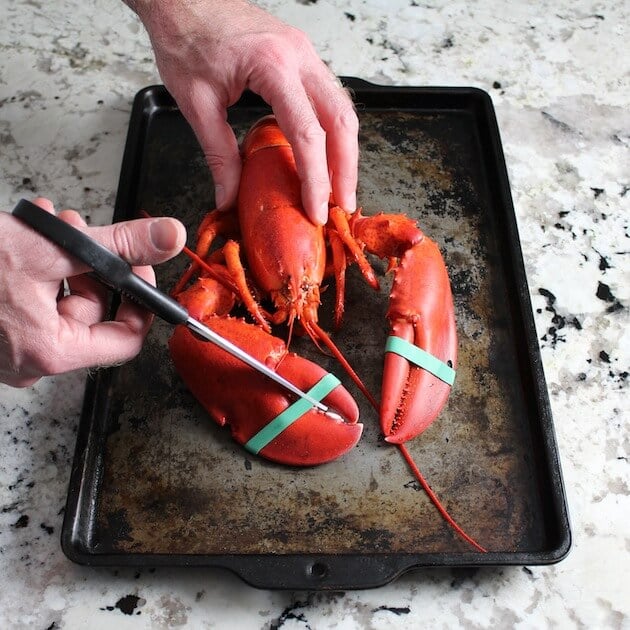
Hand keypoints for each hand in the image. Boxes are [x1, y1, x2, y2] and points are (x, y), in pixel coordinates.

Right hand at [0, 198, 185, 386]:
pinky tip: (29, 235)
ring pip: (63, 300)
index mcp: (50, 350)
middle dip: (96, 264)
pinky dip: (41, 268)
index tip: (139, 268)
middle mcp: (31, 359)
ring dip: (67, 257)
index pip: (126, 340)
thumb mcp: (50, 246)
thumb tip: (167, 238)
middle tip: (85, 230)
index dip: (140, 300)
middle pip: (94, 313)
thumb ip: (117, 245)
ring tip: (51, 223)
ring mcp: (10, 349)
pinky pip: (35, 303)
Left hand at [129, 0, 357, 224]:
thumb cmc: (186, 38)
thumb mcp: (197, 103)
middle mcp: (300, 56)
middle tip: (342, 206)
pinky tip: (325, 157)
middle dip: (346, 169)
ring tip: (338, 188)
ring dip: (344, 152)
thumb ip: (219, 155)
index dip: (315, 179)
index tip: (316, 210)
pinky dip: (332, 133)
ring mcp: (305, 54)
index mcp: (273, 66)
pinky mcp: (301, 58)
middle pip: (341, 120)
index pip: (308, 134)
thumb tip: (229, 197)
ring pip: (342, 109)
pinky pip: (329, 98)